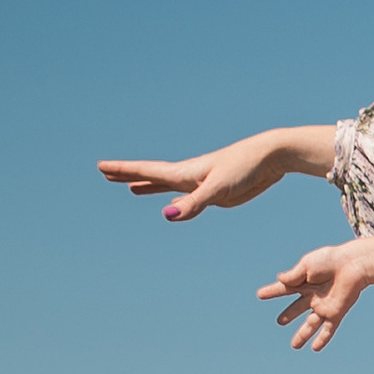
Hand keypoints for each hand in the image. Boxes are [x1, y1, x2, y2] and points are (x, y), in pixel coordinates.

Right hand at [99, 126, 330, 221]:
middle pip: (152, 176)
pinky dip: (176, 200)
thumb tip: (168, 215)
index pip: (147, 171)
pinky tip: (173, 205)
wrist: (272, 158)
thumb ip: (194, 202)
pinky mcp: (217, 193)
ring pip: (169, 186)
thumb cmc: (246, 167)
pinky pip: (189, 198)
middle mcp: (190, 176)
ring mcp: (202, 184)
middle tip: (105, 173)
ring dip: (149, 186)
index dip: (124, 170)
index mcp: (185, 173)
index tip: (100, 166)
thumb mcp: (218, 188)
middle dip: (129, 175)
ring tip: (131, 188)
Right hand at [259, 243, 371, 350]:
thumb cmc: (330, 260)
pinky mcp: (336, 312)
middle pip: (297, 308)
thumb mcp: (307, 265)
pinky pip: (328, 329)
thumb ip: (293, 275)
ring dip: (303, 335)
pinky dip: (322, 339)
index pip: (284, 288)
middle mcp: (314, 295)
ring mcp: (324, 306)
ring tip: (294, 346)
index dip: (272, 291)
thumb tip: (280, 280)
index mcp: (305, 281)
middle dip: (289, 314)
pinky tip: (315, 349)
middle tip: (280, 322)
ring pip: (311, 324)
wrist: (353, 265)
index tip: (260, 295)